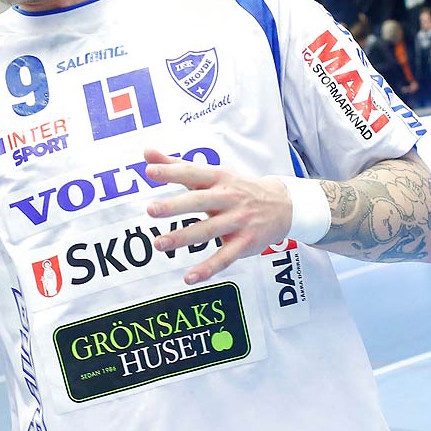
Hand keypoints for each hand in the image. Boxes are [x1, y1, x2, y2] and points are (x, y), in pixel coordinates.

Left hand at [141, 149, 290, 283]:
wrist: (283, 206)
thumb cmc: (238, 188)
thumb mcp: (213, 174)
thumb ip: (178, 165)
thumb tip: (147, 153)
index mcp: (219, 178)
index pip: (192, 173)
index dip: (171, 171)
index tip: (149, 171)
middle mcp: (228, 198)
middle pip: (199, 201)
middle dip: (175, 206)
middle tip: (151, 210)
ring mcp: (238, 221)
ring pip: (208, 230)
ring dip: (183, 237)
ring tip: (159, 243)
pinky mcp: (245, 242)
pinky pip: (224, 257)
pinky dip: (207, 268)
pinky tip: (189, 277)